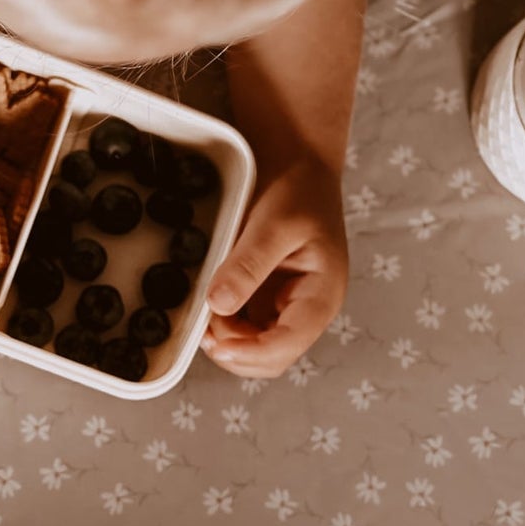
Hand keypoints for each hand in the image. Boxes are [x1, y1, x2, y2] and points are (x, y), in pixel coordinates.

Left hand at [201, 158, 347, 378]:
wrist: (297, 166)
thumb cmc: (296, 191)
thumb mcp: (272, 225)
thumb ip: (247, 266)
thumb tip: (218, 306)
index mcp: (321, 297)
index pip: (288, 345)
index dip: (250, 352)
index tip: (215, 341)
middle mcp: (306, 311)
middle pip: (272, 359)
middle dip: (235, 351)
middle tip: (203, 326)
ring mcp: (286, 308)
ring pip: (255, 350)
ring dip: (227, 342)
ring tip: (204, 312)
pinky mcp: (266, 300)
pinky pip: (244, 330)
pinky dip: (224, 328)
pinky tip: (209, 305)